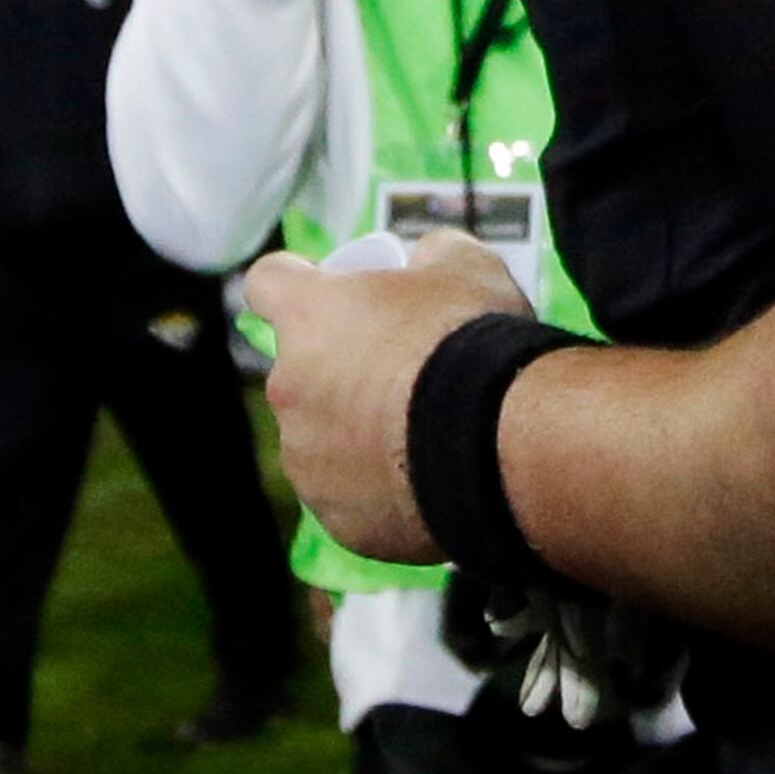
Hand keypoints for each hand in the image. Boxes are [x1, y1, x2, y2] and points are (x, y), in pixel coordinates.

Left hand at [247, 231, 520, 563]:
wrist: (506, 446)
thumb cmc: (477, 343)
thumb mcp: (468, 265)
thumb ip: (432, 253)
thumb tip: (425, 260)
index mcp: (307, 316)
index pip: (268, 282)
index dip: (297, 283)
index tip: (326, 292)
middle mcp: (288, 389)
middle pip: (302, 372)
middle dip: (342, 372)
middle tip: (405, 378)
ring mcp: (307, 461)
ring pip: (323, 442)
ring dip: (356, 437)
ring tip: (423, 440)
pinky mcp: (337, 520)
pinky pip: (352, 500)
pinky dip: (379, 493)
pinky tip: (427, 483)